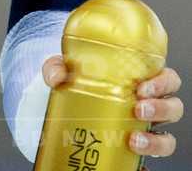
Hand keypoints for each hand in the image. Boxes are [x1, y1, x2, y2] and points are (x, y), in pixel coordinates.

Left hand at [42, 58, 182, 165]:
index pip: (167, 79)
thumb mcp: (64, 72)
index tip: (142, 87)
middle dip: (162, 108)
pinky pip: (149, 166)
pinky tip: (133, 169)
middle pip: (174, 108)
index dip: (163, 82)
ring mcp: (144, 133)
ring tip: (133, 141)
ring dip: (156, 142)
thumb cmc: (76, 86)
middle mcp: (147, 109)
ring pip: (168, 139)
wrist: (65, 113)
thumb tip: (57, 77)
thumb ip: (56, 68)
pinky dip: (144, 170)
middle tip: (138, 109)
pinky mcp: (134, 156)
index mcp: (139, 83)